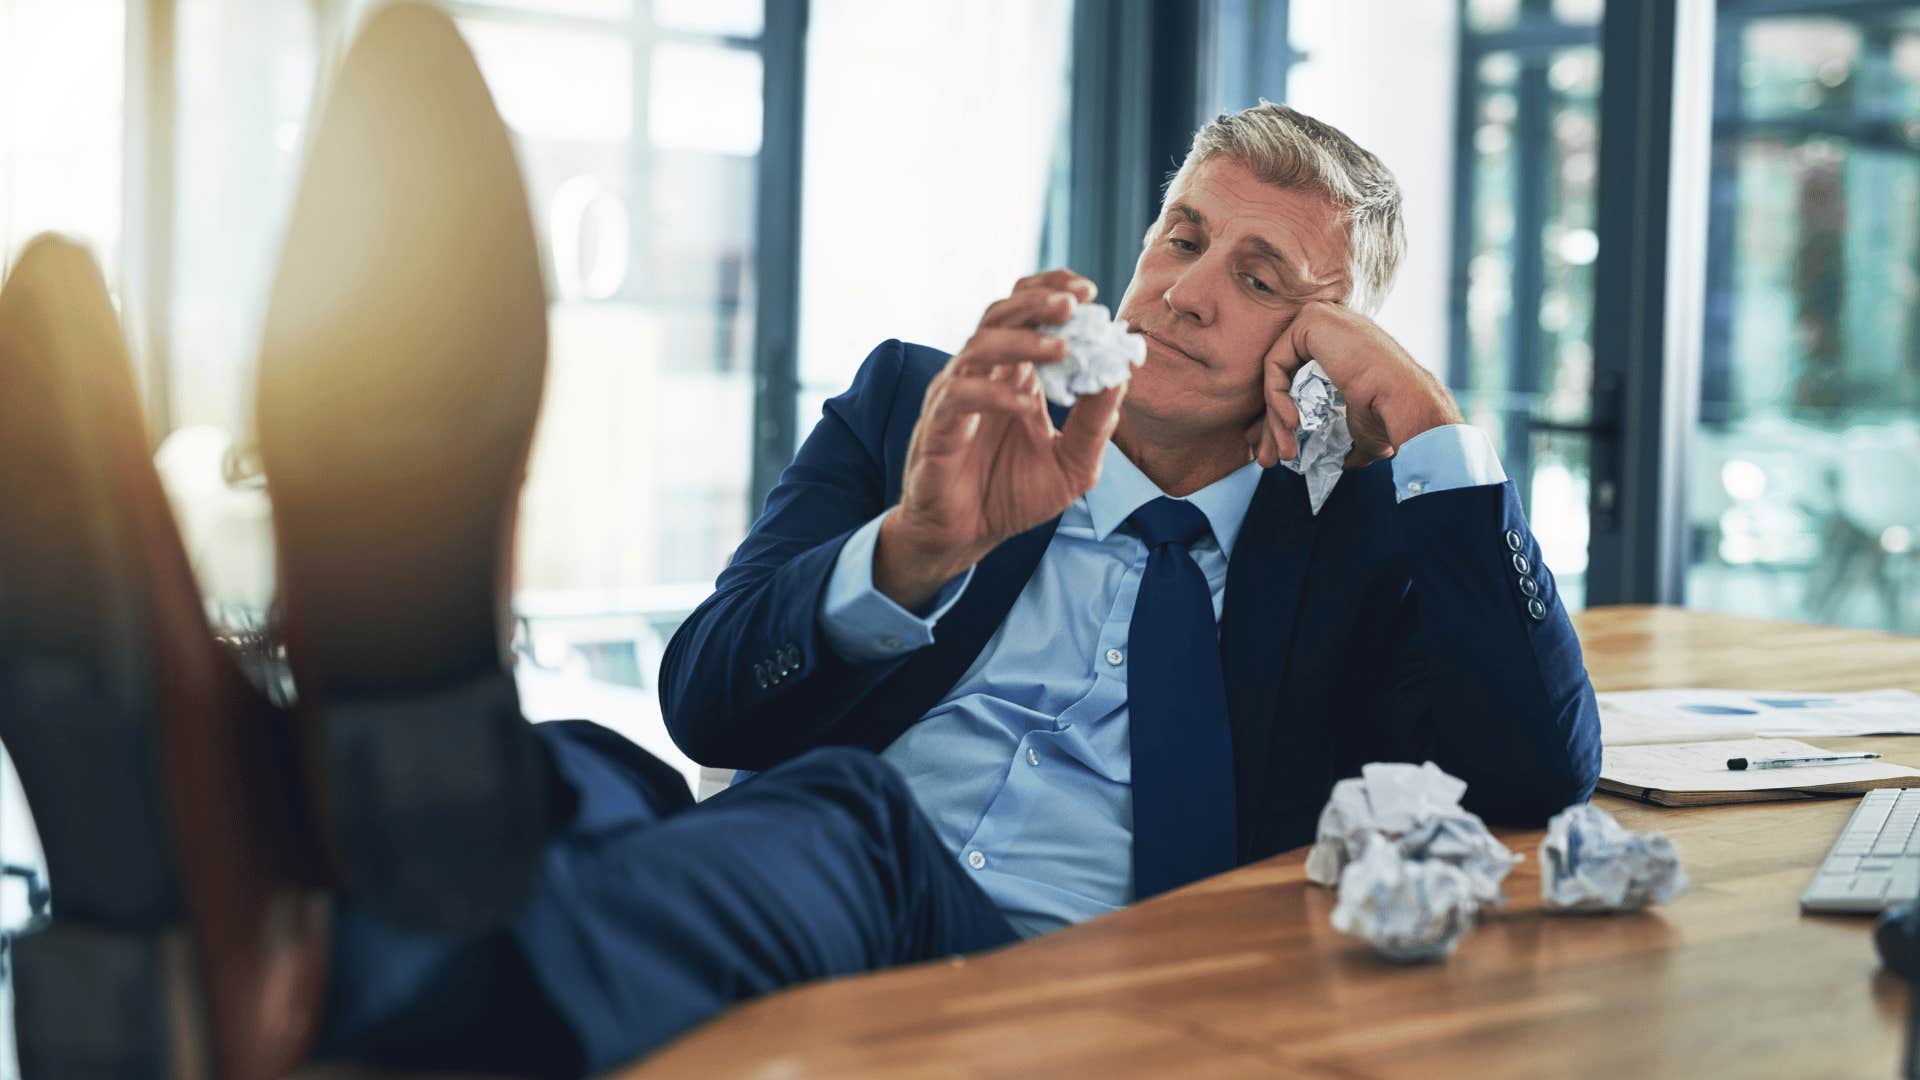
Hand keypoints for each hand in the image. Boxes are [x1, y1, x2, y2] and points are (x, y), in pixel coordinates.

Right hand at [876, 270, 1126, 609]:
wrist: (966, 537)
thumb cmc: (1012, 495)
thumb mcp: (1073, 462)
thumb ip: (1096, 423)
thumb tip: (1121, 376)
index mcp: (1014, 374)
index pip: (1026, 312)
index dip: (1053, 292)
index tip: (1089, 293)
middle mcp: (983, 375)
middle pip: (1001, 314)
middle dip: (1038, 301)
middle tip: (1074, 303)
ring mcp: (957, 397)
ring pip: (980, 346)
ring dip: (1022, 340)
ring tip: (1061, 347)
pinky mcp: (938, 428)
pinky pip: (961, 396)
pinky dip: (995, 394)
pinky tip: (1027, 405)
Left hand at [1247, 301, 1463, 469]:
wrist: (1405, 404)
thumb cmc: (1389, 417)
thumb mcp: (1358, 430)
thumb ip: (1338, 436)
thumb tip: (1330, 459)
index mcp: (1343, 351)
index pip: (1298, 382)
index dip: (1281, 418)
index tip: (1277, 451)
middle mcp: (1332, 331)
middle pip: (1285, 379)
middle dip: (1271, 423)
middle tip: (1267, 458)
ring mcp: (1322, 320)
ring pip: (1278, 375)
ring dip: (1273, 418)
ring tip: (1283, 451)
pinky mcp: (1311, 320)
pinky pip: (1276, 364)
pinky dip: (1276, 396)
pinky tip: (1292, 422)